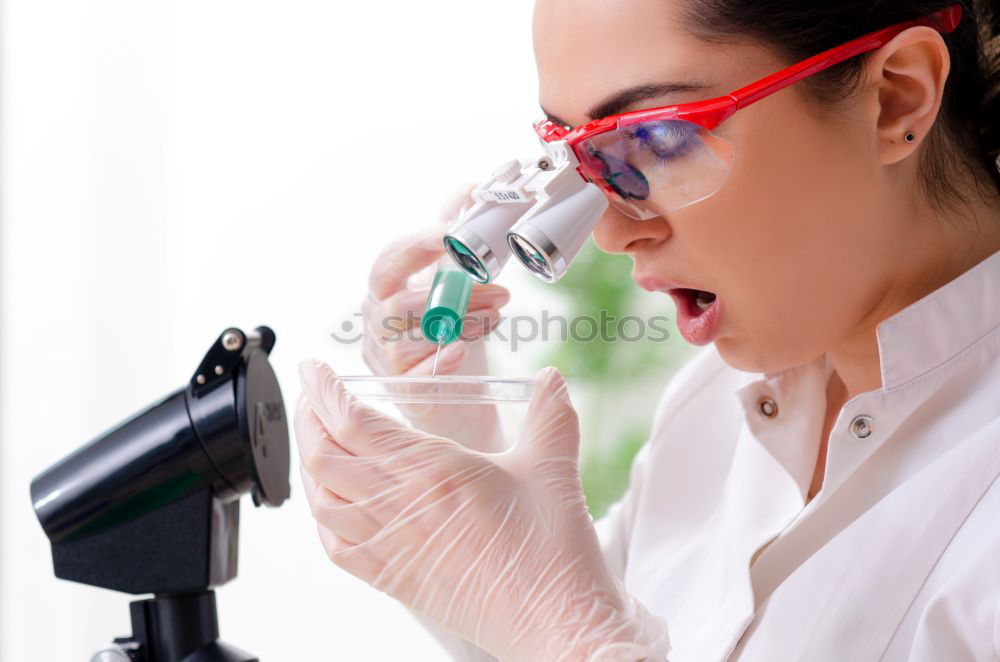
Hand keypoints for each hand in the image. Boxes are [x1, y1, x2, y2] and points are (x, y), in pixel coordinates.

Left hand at [295, 359, 668, 660]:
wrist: (553, 621)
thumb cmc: (551, 552)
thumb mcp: (552, 467)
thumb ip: (549, 414)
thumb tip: (551, 379)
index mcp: (432, 470)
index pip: (353, 421)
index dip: (323, 392)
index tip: (313, 370)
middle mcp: (399, 505)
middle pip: (324, 454)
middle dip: (309, 418)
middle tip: (312, 396)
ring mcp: (389, 545)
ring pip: (321, 497)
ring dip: (310, 462)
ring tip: (318, 439)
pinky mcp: (391, 579)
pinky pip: (333, 543)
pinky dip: (321, 514)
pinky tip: (330, 500)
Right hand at [361, 187, 509, 450]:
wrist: (454, 397)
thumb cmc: (447, 334)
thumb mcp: (450, 281)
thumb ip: (452, 238)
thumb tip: (469, 188)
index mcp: (384, 290)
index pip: (389, 261)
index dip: (418, 245)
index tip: (452, 234)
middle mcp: (376, 323)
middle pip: (399, 301)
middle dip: (453, 292)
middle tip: (499, 289)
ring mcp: (384, 359)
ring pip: (412, 337)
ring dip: (462, 323)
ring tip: (497, 315)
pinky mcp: (401, 391)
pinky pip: (415, 375)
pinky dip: (440, 360)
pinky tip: (460, 352)